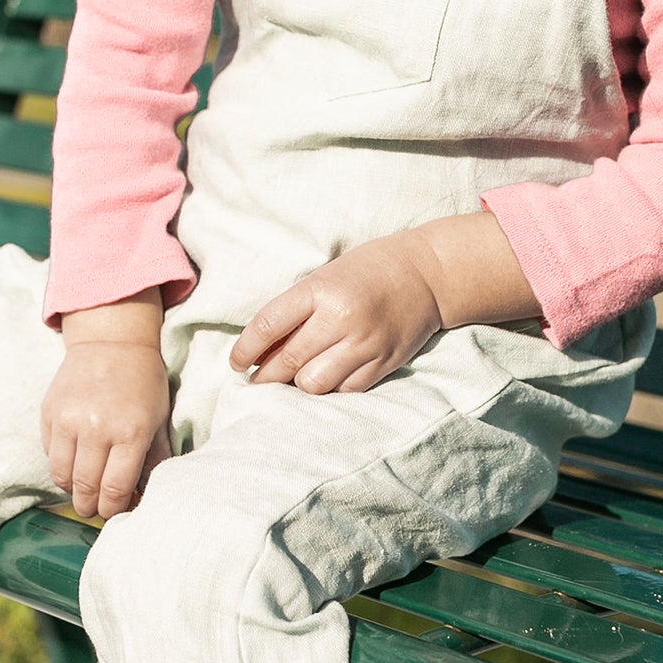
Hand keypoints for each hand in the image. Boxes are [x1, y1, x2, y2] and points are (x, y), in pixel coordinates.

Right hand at [40, 340, 170, 519]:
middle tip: (95, 506)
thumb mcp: (158, 419)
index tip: (114, 510)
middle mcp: (97, 428)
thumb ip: (153, 460)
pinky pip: (50, 455)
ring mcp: (69, 419)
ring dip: (71, 489)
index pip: (114, 489)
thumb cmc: (142, 382)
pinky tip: (74, 458)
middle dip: (90, 506)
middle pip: (85, 489)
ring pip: (61, 477)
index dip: (112, 509)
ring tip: (82, 486)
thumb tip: (144, 498)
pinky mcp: (49, 412)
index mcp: (130, 432)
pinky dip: (60, 463)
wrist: (111, 341)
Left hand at [228, 230, 443, 394]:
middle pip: (288, 361)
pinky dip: (330, 388)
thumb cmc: (366, 271)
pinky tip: (325, 377)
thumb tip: (262, 351)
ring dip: (297, 385)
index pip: (269, 325)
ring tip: (291, 379)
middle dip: (265, 376)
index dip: (246, 349)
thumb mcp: (325, 278)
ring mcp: (365, 344)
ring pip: (314, 384)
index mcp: (321, 289)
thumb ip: (297, 311)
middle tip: (255, 381)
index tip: (235, 363)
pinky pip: (345, 390)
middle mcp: (341, 318)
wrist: (426, 273)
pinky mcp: (384, 364)